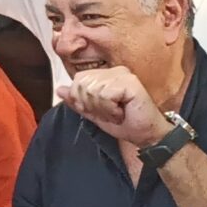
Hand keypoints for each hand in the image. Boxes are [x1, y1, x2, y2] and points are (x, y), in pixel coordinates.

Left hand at [56, 65, 171, 147]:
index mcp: (106, 75)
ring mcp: (123, 75)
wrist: (146, 135)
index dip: (83, 100)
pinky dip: (110, 110)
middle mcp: (115, 71)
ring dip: (103, 109)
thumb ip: (77, 101)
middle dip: (92, 105)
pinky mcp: (130, 82)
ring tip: (117, 114)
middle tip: (110, 113)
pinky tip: (122, 112)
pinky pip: (105, 95)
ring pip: (93, 90)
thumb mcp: (95, 114)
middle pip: (82, 84)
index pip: (78, 80)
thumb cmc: (126, 124)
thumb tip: (60, 89)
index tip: (101, 111)